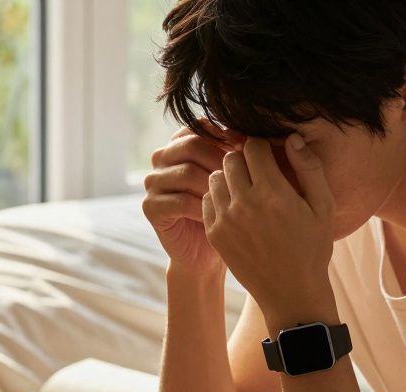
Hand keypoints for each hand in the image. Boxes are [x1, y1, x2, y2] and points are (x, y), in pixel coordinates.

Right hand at [142, 121, 242, 273]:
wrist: (208, 252)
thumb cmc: (229, 209)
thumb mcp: (237, 176)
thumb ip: (240, 151)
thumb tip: (255, 132)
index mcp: (181, 141)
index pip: (201, 126)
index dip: (226, 136)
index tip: (248, 150)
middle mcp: (162, 156)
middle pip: (192, 145)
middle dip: (220, 161)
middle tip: (244, 179)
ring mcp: (152, 181)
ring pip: (186, 173)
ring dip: (214, 187)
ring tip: (234, 200)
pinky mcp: (150, 206)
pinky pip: (180, 201)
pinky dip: (203, 209)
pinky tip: (221, 218)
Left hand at [202, 135, 336, 313]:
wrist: (291, 292)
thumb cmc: (312, 247)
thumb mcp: (323, 206)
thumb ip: (309, 168)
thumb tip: (292, 137)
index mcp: (273, 193)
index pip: (252, 146)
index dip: (262, 146)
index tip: (269, 156)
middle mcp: (244, 204)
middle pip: (230, 158)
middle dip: (244, 159)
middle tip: (257, 171)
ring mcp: (225, 220)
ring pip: (215, 177)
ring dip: (229, 177)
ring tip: (246, 189)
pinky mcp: (214, 234)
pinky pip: (207, 200)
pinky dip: (219, 198)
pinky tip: (236, 207)